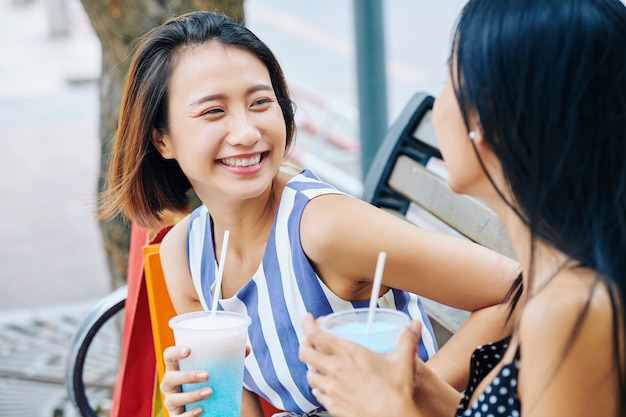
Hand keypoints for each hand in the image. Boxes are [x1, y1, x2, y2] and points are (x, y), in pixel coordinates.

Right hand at [160, 345, 252, 416]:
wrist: (206, 406)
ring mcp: (171, 401)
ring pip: (173, 399)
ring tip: (210, 392)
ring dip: (191, 395)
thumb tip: (246, 349)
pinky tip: (200, 410)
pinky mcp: (176, 416)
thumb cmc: (208, 382)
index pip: (168, 356)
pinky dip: (188, 415)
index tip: (189, 350)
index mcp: (176, 368)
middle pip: (169, 378)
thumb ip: (228, 360)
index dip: (175, 352)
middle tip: (207, 375)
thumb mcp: (215, 371)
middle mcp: (169, 384)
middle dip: (187, 376)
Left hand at [298, 314, 421, 416]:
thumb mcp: (403, 360)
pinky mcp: (333, 406)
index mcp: (347, 353)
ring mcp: (332, 389)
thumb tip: (414, 325)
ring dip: (313, 368)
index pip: (316, 334)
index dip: (307, 324)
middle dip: (306, 345)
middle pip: (305, 353)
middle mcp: (334, 370)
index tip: (308, 319)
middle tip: (311, 342)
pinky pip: (318, 394)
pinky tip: (327, 387)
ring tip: (320, 366)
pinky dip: (319, 388)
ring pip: (309, 375)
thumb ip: (407, 339)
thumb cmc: (395, 392)